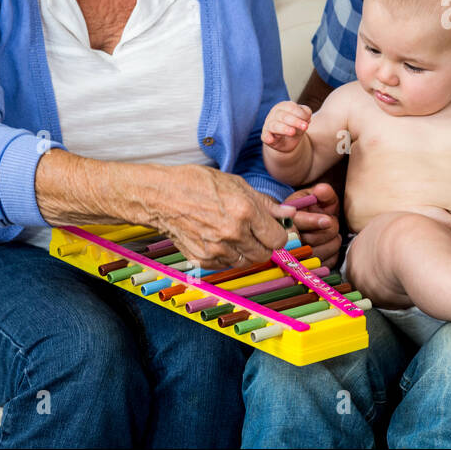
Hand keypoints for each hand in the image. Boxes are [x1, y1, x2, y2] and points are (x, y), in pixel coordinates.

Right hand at [143, 164, 292, 268]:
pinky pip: (226, 265)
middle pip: (264, 254)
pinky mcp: (202, 260)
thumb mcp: (237, 184)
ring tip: (234, 233)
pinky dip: (227, 256)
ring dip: (246, 251)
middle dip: (264, 245)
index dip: (278, 234)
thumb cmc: (198, 184)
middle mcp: (233, 234)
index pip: (277, 239)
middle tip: (255, 232)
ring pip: (246, 262)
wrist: (161, 196)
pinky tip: (219, 239)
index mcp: (245, 212)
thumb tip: (289, 213)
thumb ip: (265, 203)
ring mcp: (216, 250)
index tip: (273, 230)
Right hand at [262, 101, 311, 153]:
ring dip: (284, 128)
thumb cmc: (296, 126)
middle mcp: (274, 113)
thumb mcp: (303, 119)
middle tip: (305, 127)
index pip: (291, 107)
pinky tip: (271, 139)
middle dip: (295, 121)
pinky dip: (268, 137)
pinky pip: (265, 136)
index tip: (308, 121)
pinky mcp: (265, 136)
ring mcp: (268, 124)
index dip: (301, 114)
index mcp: (284, 106)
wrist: (288, 140)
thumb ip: (305, 115)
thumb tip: (306, 119)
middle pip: (283, 116)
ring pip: (274, 125)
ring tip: (292, 132)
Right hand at [275, 183, 340, 264]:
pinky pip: (322, 264)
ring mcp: (295, 254)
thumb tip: (322, 190)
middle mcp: (287, 237)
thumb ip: (323, 193)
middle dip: (327, 232)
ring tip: (335, 234)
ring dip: (332, 243)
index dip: (312, 222)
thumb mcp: (320, 196)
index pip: (295, 222)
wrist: (317, 222)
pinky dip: (332, 255)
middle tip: (334, 223)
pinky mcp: (305, 266)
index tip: (329, 220)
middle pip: (307, 240)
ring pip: (316, 254)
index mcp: (287, 217)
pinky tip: (332, 245)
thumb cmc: (317, 208)